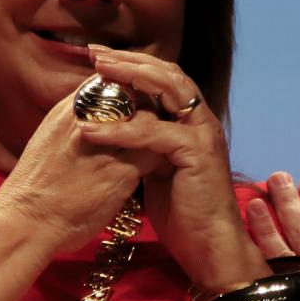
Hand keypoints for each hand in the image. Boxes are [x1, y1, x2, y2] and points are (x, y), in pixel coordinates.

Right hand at [0, 79, 162, 250]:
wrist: (26, 222)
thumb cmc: (33, 186)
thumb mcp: (46, 139)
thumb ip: (70, 123)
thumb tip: (91, 116)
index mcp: (65, 113)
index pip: (105, 82)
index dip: (124, 90)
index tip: (131, 104)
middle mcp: (86, 122)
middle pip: (130, 95)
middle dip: (145, 104)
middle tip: (151, 121)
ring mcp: (105, 147)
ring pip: (148, 121)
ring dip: (155, 130)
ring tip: (155, 143)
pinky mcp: (120, 175)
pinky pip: (153, 154)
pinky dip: (158, 155)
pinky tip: (156, 166)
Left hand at [76, 47, 268, 289]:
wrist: (208, 246)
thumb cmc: (181, 212)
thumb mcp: (154, 168)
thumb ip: (142, 143)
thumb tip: (112, 126)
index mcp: (190, 122)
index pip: (163, 78)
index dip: (133, 65)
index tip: (99, 58)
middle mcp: (200, 121)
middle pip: (167, 74)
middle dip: (130, 61)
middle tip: (96, 53)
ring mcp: (202, 134)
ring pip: (167, 91)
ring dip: (129, 79)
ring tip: (97, 73)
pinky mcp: (197, 153)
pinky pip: (154, 132)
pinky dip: (122, 129)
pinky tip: (91, 130)